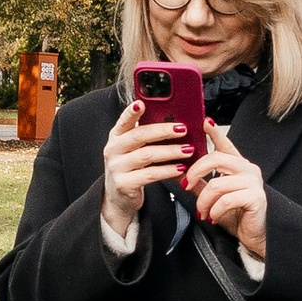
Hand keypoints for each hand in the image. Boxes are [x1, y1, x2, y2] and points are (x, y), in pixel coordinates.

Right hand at [101, 97, 191, 236]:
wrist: (118, 197)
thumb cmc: (132, 168)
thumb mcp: (134, 149)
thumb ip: (148, 137)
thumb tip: (176, 123)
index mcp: (116, 136)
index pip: (124, 120)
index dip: (132, 112)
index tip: (142, 103)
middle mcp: (113, 149)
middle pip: (139, 136)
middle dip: (163, 131)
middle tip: (183, 129)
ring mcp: (117, 167)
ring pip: (147, 155)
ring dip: (170, 151)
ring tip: (188, 149)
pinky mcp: (124, 184)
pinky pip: (149, 175)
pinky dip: (167, 171)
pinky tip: (181, 169)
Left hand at [188, 121, 267, 257]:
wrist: (254, 237)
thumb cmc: (236, 216)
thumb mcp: (212, 198)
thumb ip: (198, 184)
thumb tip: (178, 173)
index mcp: (238, 166)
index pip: (225, 144)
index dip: (214, 132)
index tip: (204, 121)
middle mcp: (248, 169)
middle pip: (216, 159)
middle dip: (196, 172)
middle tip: (186, 185)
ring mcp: (253, 182)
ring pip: (217, 184)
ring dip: (204, 201)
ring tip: (202, 213)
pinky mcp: (256, 197)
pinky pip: (226, 200)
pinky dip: (215, 211)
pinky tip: (214, 218)